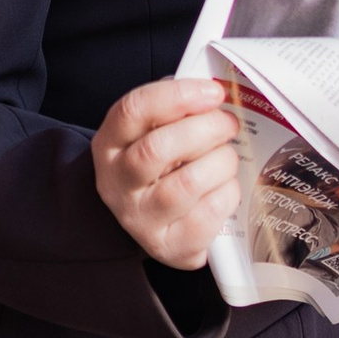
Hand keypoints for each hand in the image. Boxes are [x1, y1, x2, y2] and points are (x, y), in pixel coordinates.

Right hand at [93, 76, 241, 270]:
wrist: (158, 224)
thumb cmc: (162, 169)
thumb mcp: (156, 134)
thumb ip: (177, 111)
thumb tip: (214, 92)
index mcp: (110, 145)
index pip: (133, 111)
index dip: (177, 96)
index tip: (213, 92)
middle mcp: (117, 183)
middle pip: (158, 149)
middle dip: (206, 129)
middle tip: (228, 124)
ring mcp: (140, 218)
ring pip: (188, 183)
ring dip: (220, 162)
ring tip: (227, 157)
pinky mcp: (168, 245)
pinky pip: (208, 213)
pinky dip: (227, 193)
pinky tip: (224, 187)